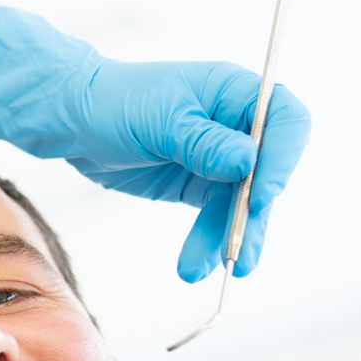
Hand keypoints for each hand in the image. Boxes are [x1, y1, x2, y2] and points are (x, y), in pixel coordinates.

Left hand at [0, 7, 310, 281]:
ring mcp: (222, 157)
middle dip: (254, 213)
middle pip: (269, 171)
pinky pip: (219, 217)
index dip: (283, 157)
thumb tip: (249, 161)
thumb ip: (205, 142)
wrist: (75, 123)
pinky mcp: (203, 185)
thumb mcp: (159, 120)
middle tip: (241, 250)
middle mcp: (236, 124)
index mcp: (234, 91)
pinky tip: (198, 264)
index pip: (285, 120)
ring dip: (229, 238)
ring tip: (210, 268)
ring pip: (243, 204)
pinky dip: (211, 241)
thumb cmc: (115, 102)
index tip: (263, 194)